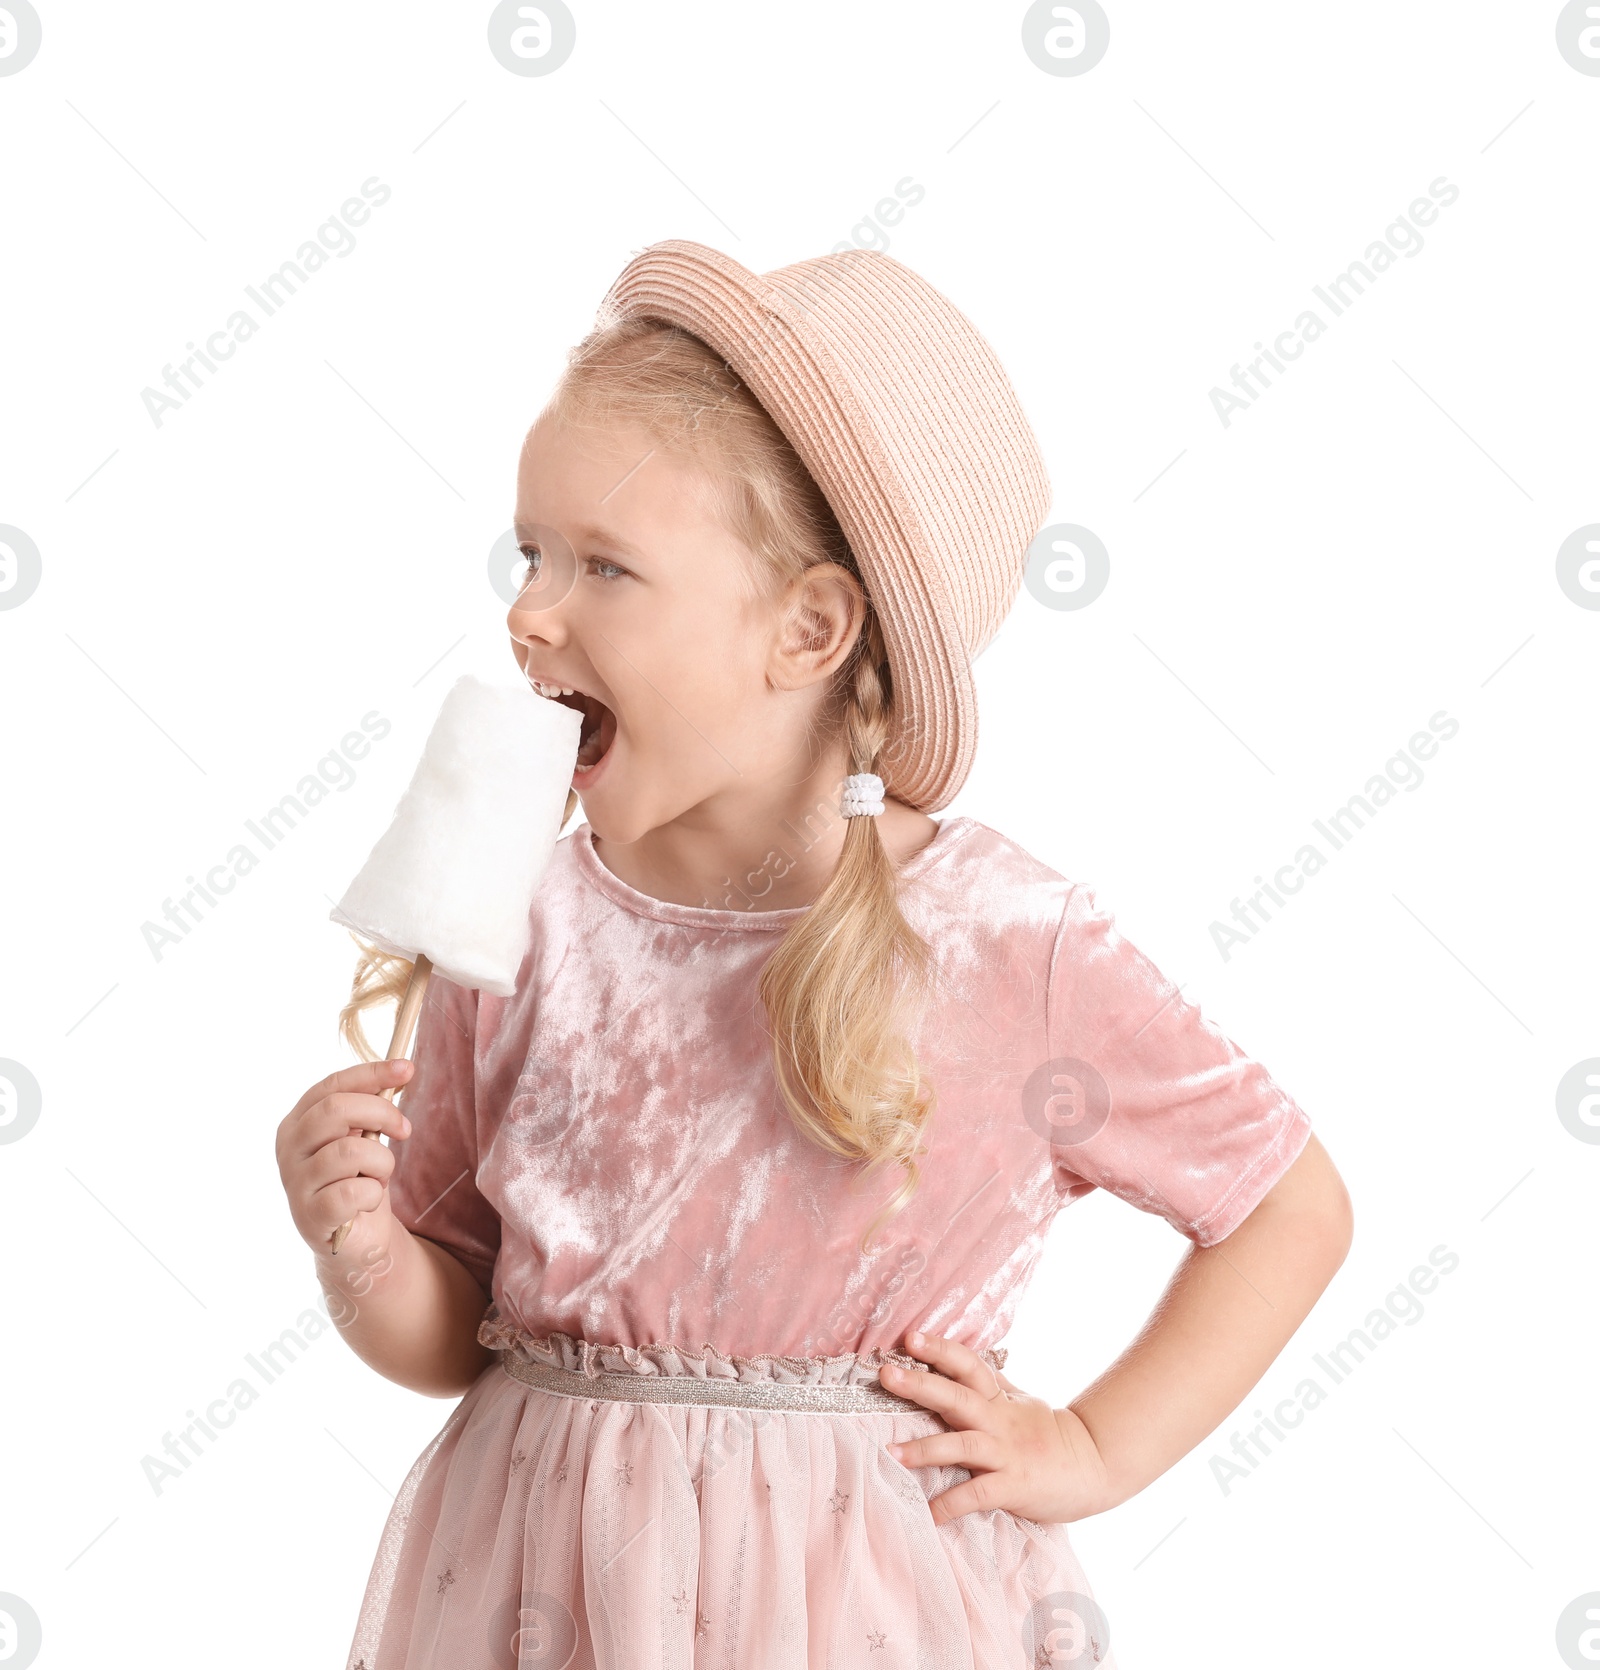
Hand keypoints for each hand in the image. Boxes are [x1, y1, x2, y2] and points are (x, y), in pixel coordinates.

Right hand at [275, 1058, 412, 1257]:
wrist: (357, 1240)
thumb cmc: (359, 1181)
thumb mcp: (363, 1138)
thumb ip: (369, 1108)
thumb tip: (400, 1070)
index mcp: (297, 1123)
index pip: (331, 1086)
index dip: (371, 1073)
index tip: (408, 1068)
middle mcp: (288, 1150)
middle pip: (335, 1110)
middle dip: (381, 1112)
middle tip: (404, 1129)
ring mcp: (295, 1183)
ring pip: (350, 1151)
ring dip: (382, 1161)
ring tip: (381, 1175)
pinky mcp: (310, 1216)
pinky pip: (352, 1191)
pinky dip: (373, 1193)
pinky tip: (368, 1200)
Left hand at [880, 1330, 1112, 1526]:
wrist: (1095, 1466)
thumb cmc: (1051, 1434)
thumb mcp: (1021, 1402)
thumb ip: (992, 1385)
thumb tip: (961, 1363)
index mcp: (999, 1399)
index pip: (968, 1365)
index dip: (940, 1350)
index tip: (911, 1337)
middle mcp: (999, 1421)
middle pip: (956, 1396)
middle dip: (920, 1385)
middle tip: (887, 1374)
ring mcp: (1006, 1453)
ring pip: (961, 1445)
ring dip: (925, 1449)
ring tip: (891, 1452)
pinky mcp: (1014, 1486)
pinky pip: (977, 1494)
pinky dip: (951, 1504)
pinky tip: (928, 1513)